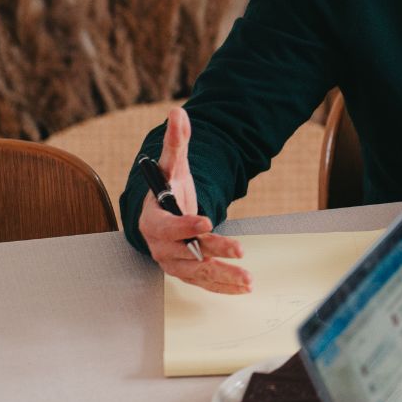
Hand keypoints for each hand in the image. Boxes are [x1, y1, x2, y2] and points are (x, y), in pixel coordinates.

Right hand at [137, 107, 251, 293]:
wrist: (160, 213)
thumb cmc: (166, 189)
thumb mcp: (172, 165)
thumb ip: (177, 142)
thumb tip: (178, 113)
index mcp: (154, 219)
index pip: (167, 225)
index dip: (184, 225)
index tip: (204, 221)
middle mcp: (161, 245)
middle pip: (186, 252)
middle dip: (212, 252)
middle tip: (238, 251)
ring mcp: (173, 262)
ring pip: (197, 272)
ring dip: (223, 276)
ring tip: (247, 278)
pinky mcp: (186, 272)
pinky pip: (204, 282)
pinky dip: (223, 286)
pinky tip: (243, 288)